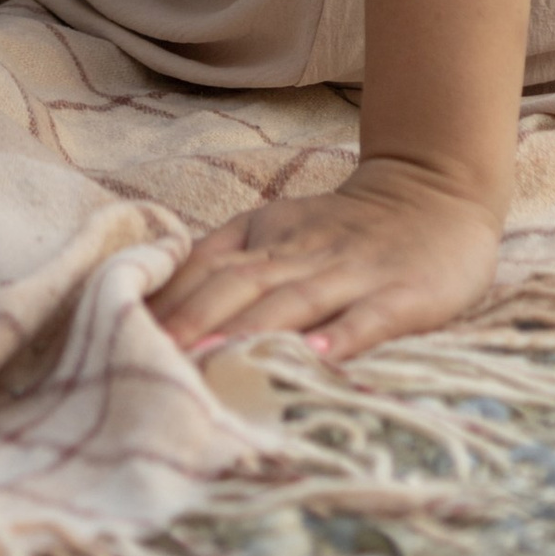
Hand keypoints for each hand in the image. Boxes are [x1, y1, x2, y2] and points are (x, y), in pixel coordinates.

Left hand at [151, 163, 502, 363]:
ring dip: (249, 331)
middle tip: (146, 357)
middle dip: (191, 320)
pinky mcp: (402, 294)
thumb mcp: (278, 230)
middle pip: (238, 285)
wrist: (435, 192)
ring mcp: (351, 272)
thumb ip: (225, 260)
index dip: (165, 299)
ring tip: (210, 363)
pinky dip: (343, 335)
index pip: (205, 267)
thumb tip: (157, 300)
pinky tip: (318, 356)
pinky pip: (369, 316)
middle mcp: (300, 253)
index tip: (119, 329)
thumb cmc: (345, 227)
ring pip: (293, 301)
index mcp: (265, 238)